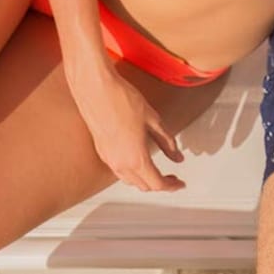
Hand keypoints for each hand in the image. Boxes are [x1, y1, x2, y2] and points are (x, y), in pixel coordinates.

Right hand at [71, 62, 184, 191]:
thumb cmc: (120, 99)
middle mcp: (120, 164)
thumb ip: (167, 142)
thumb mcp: (153, 120)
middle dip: (160, 184)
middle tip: (171, 178)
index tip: (179, 183)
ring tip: (155, 170)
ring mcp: (108, 159)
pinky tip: (137, 160)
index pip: (157, 184)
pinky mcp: (101, 151)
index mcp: (136, 158)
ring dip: (144, 180)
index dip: (172, 186)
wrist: (95, 87)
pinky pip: (120, 171)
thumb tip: (177, 156)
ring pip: (130, 181)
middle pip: (144, 186)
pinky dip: (132, 172)